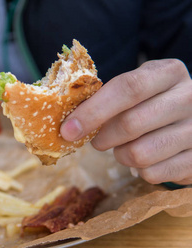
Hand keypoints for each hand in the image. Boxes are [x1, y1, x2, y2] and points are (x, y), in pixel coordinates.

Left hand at [61, 59, 191, 185]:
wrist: (191, 122)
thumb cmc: (149, 104)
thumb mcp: (134, 91)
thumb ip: (104, 99)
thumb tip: (68, 125)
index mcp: (169, 72)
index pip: (127, 88)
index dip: (93, 112)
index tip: (68, 130)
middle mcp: (190, 97)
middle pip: (131, 123)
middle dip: (102, 138)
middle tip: (97, 140)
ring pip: (140, 154)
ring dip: (121, 155)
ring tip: (124, 147)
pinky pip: (153, 174)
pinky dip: (138, 170)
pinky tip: (145, 158)